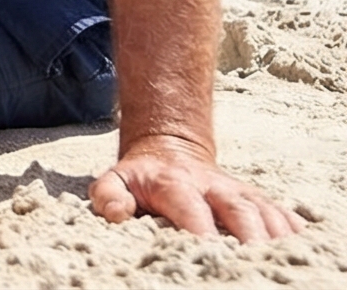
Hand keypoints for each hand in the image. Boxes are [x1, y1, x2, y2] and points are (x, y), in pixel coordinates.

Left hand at [92, 134, 300, 240]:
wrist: (169, 148)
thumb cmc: (140, 178)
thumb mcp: (115, 180)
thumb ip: (108, 195)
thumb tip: (117, 213)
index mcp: (175, 183)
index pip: (190, 207)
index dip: (200, 228)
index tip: (208, 250)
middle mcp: (212, 186)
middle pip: (237, 208)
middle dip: (249, 234)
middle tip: (255, 260)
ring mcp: (237, 191)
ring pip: (264, 210)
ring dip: (276, 234)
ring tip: (282, 257)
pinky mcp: (256, 198)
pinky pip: (280, 212)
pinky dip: (292, 228)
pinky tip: (298, 244)